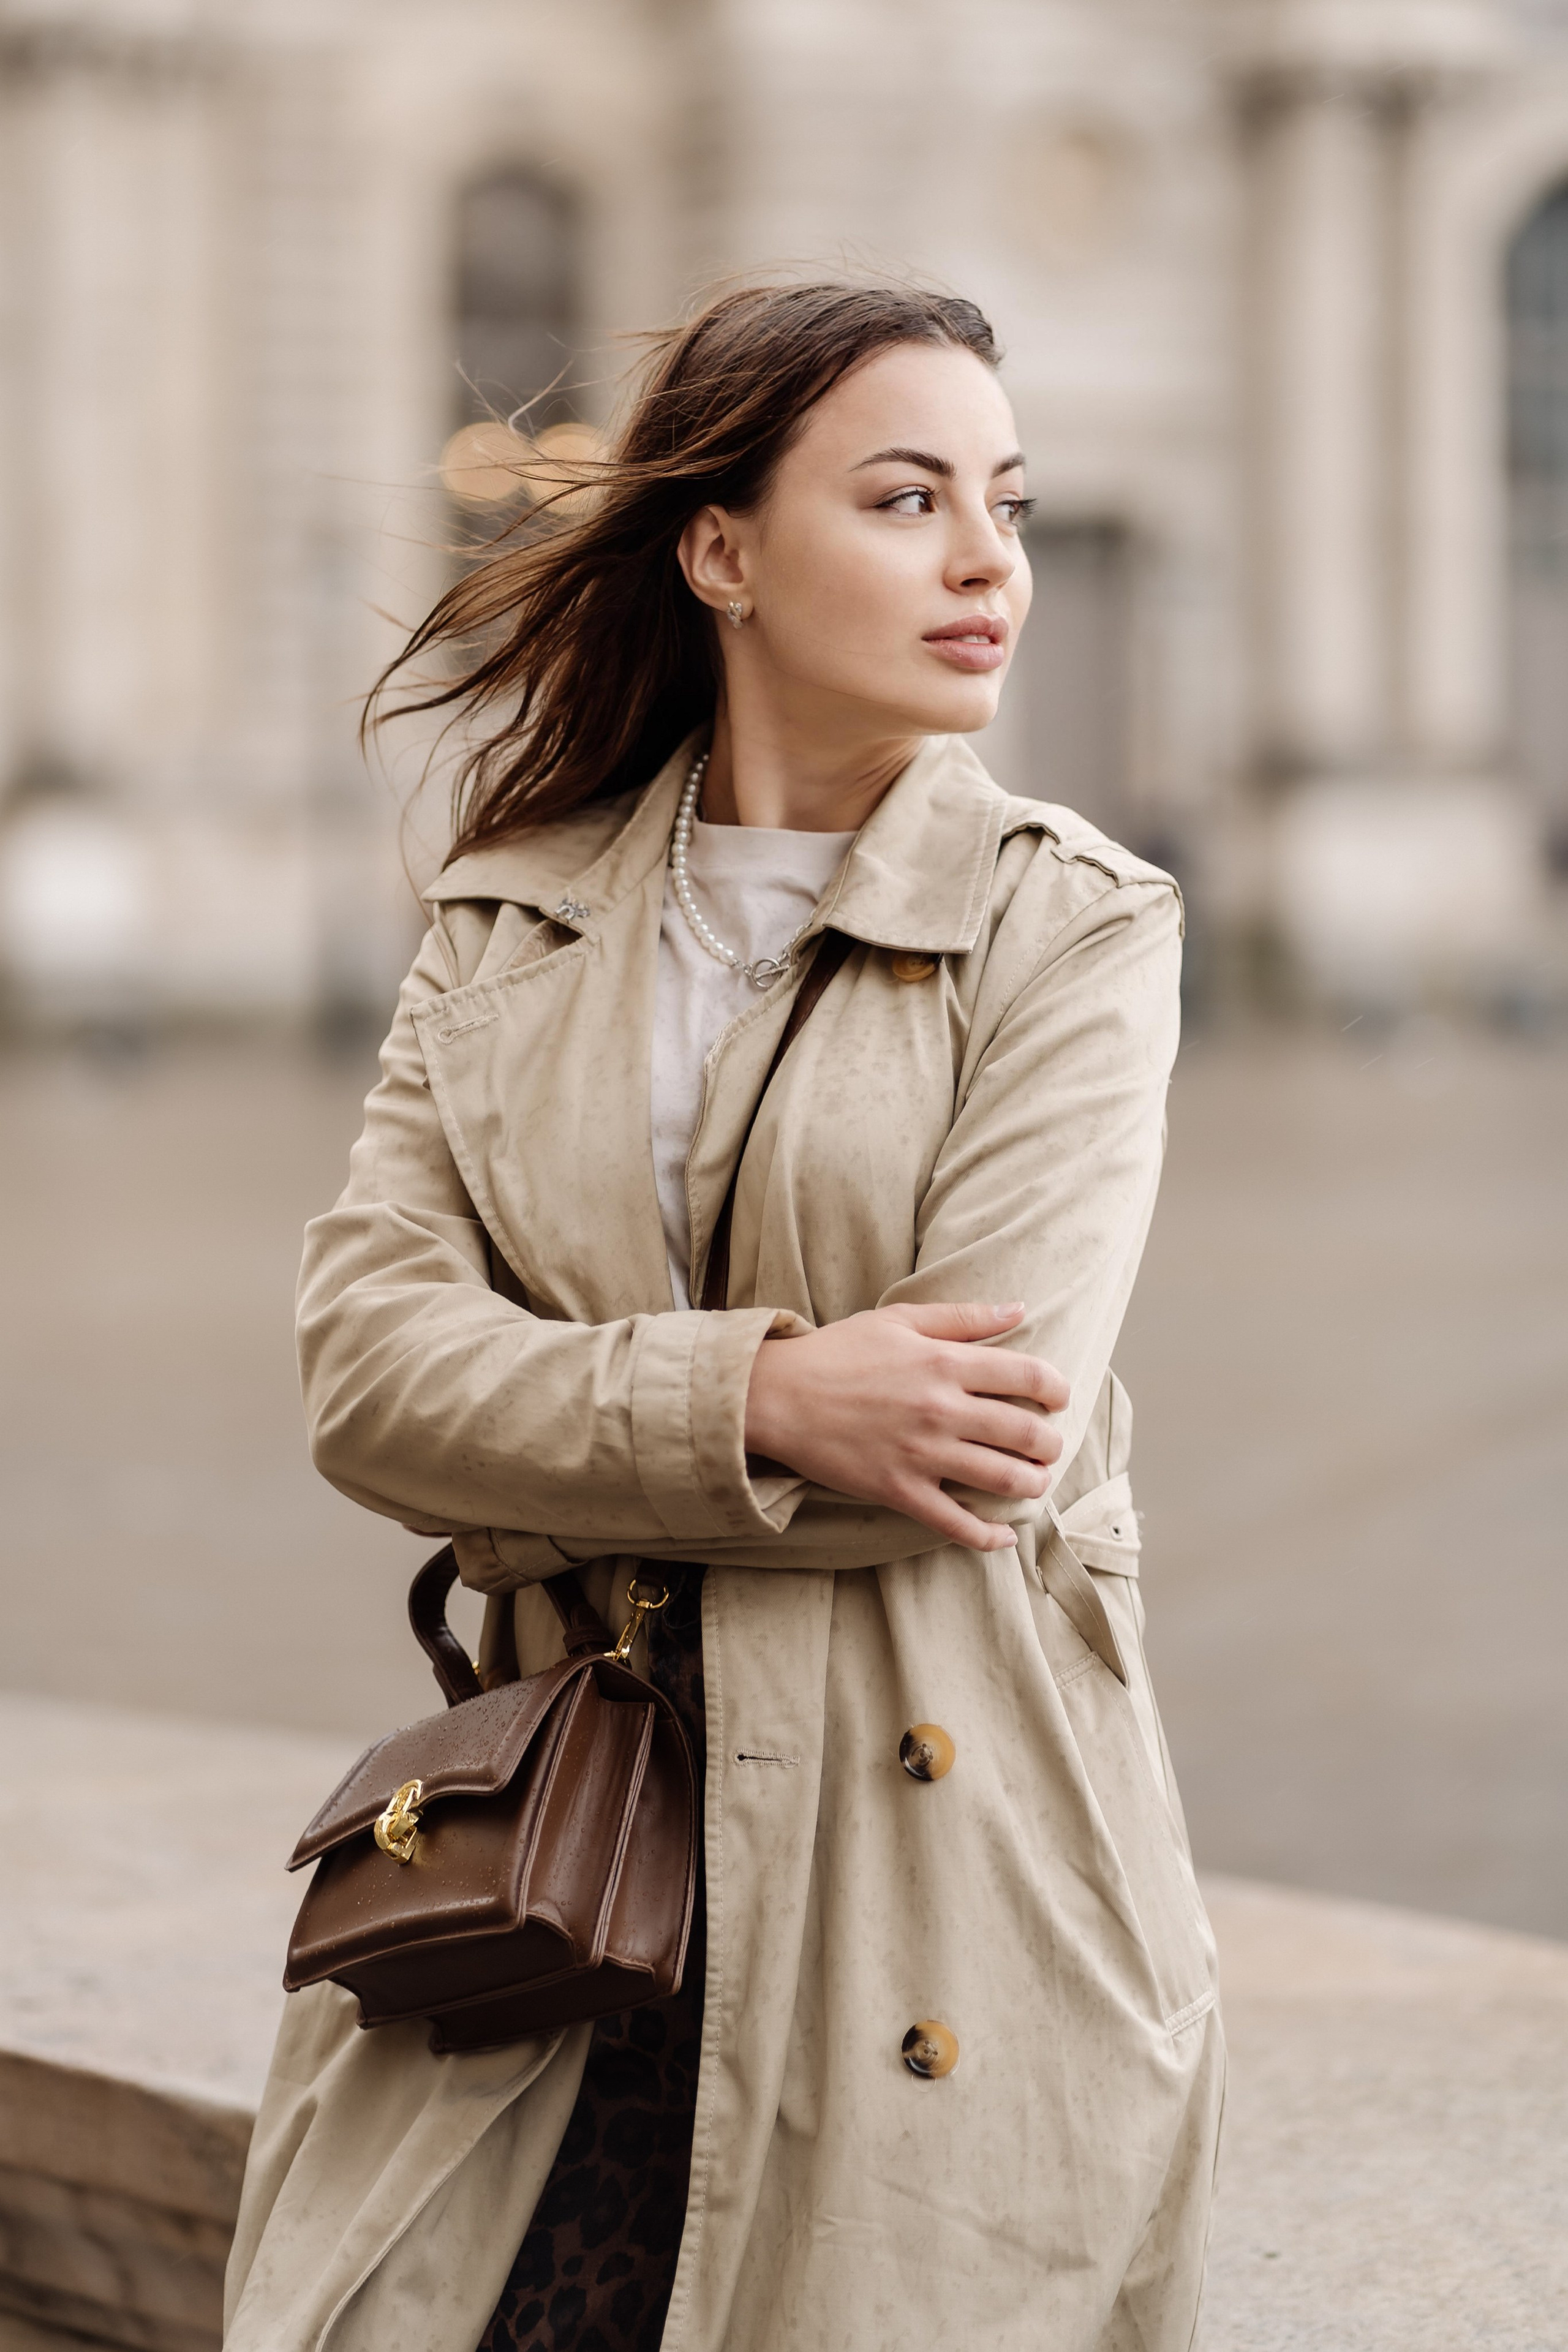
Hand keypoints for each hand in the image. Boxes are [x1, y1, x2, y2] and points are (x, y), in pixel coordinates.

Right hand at [744, 1302, 1067, 1551]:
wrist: (777, 1396)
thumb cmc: (838, 1352)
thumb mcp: (900, 1319)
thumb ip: (963, 1317)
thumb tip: (1018, 1308)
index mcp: (945, 1362)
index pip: (1028, 1376)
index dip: (1056, 1389)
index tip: (1058, 1398)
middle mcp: (940, 1409)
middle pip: (1025, 1433)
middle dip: (1050, 1443)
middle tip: (1049, 1446)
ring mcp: (921, 1454)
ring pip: (1002, 1479)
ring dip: (1032, 1484)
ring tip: (1034, 1482)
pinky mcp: (899, 1491)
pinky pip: (956, 1523)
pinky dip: (988, 1536)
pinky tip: (1003, 1536)